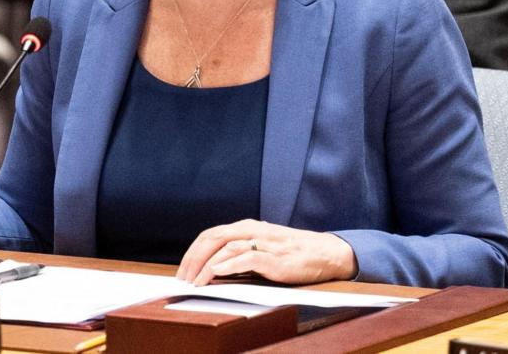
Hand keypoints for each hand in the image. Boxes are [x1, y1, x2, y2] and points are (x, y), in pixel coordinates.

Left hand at [176, 219, 356, 285]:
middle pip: (213, 238)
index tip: (182, 271)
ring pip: (227, 247)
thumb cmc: (291, 252)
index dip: (192, 252)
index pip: (210, 235)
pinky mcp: (275, 257)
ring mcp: (264, 242)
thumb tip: (211, 267)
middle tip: (183, 278)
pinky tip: (217, 272)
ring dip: (207, 265)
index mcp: (246, 227)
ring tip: (196, 281)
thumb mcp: (260, 246)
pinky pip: (248, 257)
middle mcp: (252, 231)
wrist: (325, 252)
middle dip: (194, 259)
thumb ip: (239, 252)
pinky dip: (230, 264)